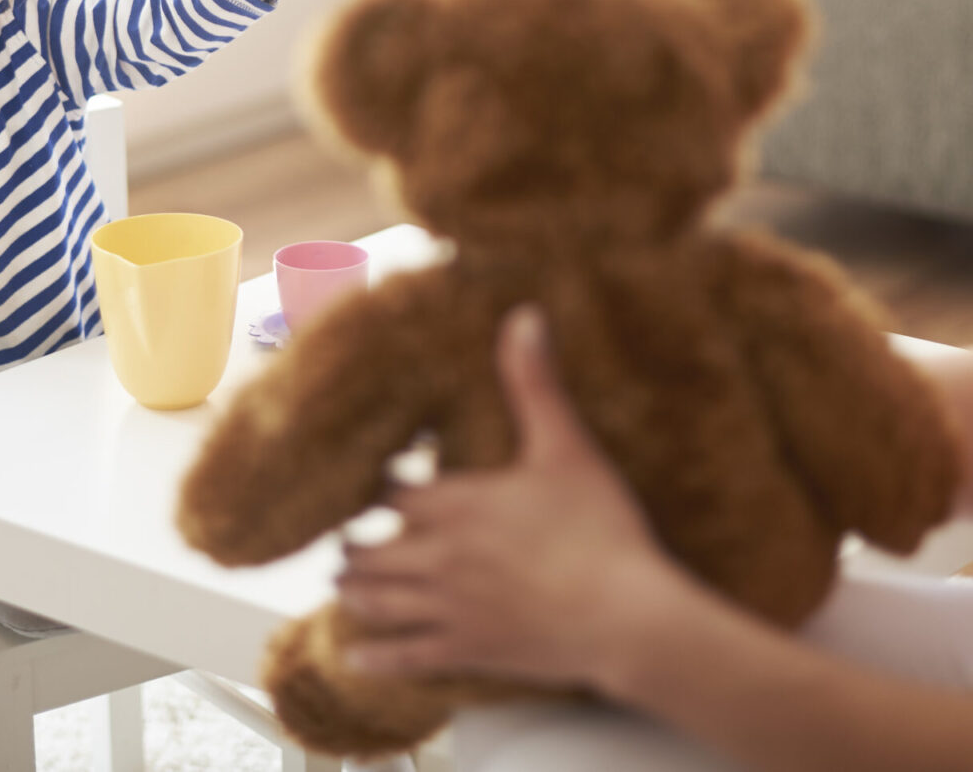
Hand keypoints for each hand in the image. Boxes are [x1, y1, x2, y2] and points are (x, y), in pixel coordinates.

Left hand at [335, 307, 680, 688]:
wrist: (627, 615)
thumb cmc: (600, 528)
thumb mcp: (567, 445)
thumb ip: (535, 383)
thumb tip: (523, 315)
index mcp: (456, 504)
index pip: (387, 494)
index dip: (371, 488)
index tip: (364, 484)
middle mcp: (438, 557)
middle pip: (368, 552)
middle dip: (353, 545)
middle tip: (346, 540)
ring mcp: (450, 609)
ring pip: (375, 601)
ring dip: (355, 591)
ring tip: (346, 583)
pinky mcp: (468, 651)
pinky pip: (404, 657)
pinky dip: (373, 656)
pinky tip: (356, 657)